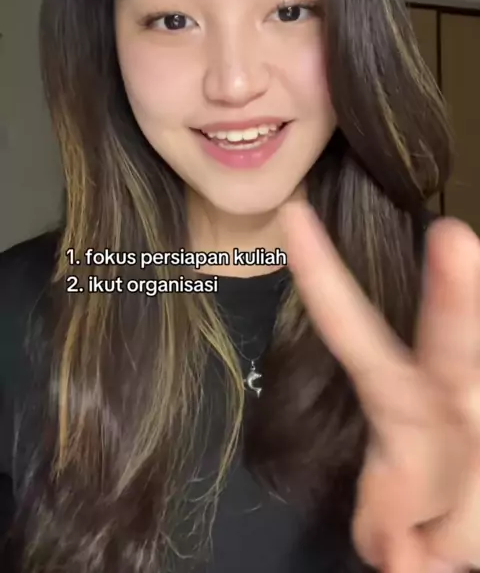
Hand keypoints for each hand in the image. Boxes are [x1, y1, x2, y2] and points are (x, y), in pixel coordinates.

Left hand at [279, 201, 479, 572]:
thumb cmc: (446, 494)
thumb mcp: (403, 517)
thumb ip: (392, 516)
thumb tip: (398, 557)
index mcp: (406, 396)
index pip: (355, 330)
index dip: (322, 276)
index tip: (293, 216)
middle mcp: (454, 393)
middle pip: (452, 347)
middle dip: (455, 297)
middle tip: (456, 238)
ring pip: (469, 489)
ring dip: (456, 534)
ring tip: (432, 547)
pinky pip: (473, 520)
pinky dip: (460, 539)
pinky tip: (440, 544)